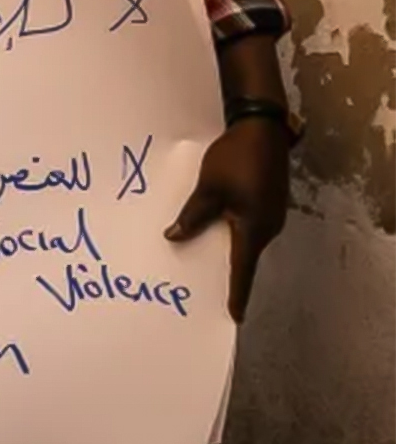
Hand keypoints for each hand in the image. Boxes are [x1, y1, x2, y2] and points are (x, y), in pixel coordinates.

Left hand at [166, 116, 290, 321]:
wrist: (261, 128)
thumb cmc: (235, 159)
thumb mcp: (209, 189)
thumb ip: (192, 216)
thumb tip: (173, 238)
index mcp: (255, 228)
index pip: (243, 268)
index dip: (237, 292)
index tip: (233, 315)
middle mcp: (268, 227)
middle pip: (242, 256)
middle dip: (224, 272)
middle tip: (201, 289)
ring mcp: (269, 214)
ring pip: (243, 239)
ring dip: (224, 248)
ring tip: (199, 259)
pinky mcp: (265, 202)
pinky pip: (245, 225)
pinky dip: (229, 231)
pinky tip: (210, 228)